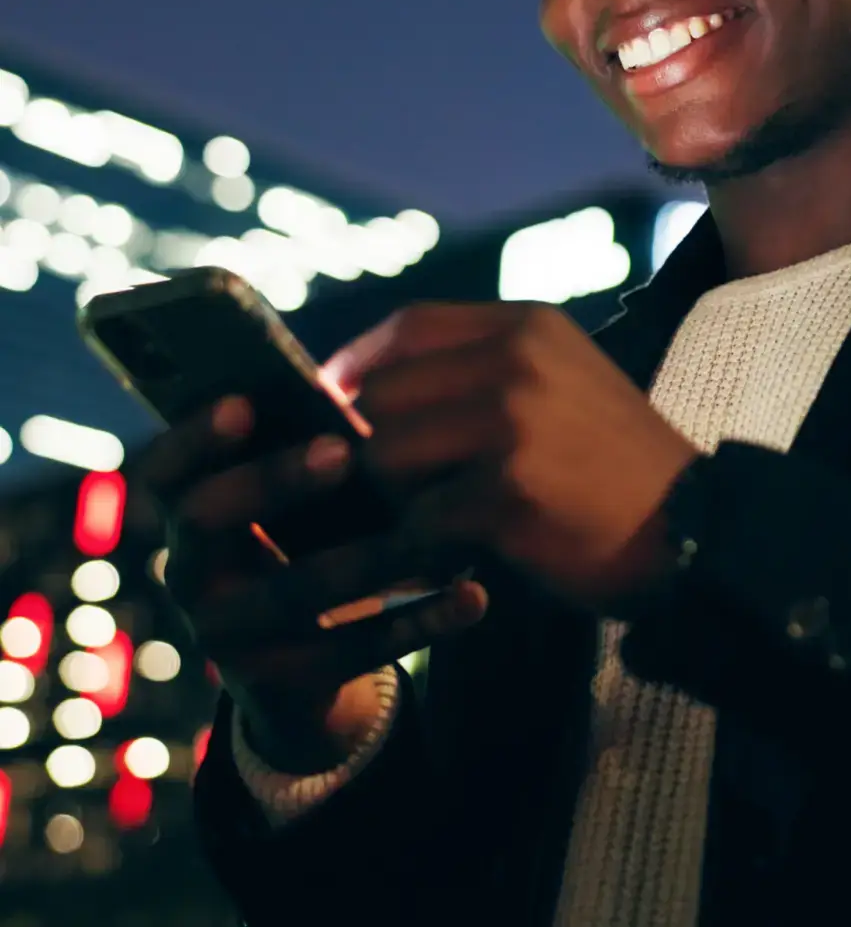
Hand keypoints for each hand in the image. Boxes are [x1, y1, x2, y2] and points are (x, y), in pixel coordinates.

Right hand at [129, 397, 487, 772]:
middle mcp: (189, 571)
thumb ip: (305, 449)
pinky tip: (474, 595)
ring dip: (368, 557)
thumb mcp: (295, 501)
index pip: (163, 470)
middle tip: (342, 451)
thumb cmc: (310, 545)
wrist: (305, 668)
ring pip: (291, 590)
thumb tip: (352, 381)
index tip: (244, 403)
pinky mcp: (278, 684)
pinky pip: (350, 652)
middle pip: (206, 517)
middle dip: (271, 480)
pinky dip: (417, 622)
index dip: (193, 437)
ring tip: (436, 528)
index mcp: (190, 512)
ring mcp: (226, 633)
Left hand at [325, 301, 699, 608]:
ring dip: (398, 497)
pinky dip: (427, 544)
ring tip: (437, 516)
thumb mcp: (563, 380)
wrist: (693, 526)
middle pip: (384, 394)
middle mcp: (517, 360)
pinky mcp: (505, 490)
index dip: (359, 361)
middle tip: (404, 484)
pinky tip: (458, 552)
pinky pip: (419, 519)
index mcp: (530, 326)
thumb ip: (484, 368)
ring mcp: (511, 422)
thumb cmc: (616, 461)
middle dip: (379, 443)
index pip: (411, 325)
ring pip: (387, 454)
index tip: (334, 397)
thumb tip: (367, 383)